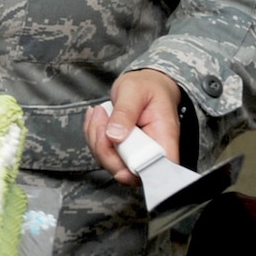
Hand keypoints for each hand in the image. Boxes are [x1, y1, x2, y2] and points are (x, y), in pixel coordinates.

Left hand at [82, 69, 182, 184]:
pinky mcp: (121, 149)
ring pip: (108, 161)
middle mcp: (150, 151)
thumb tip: (115, 135)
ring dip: (95, 137)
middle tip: (102, 117)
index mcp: (163, 138)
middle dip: (104, 146)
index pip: (156, 169)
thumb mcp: (135, 91)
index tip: (118, 159)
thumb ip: (125, 112)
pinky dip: (92, 134)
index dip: (136, 172)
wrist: (146, 83)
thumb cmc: (148, 86)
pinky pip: (100, 151)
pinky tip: (97, 117)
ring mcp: (134, 152)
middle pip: (125, 169)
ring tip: (100, 112)